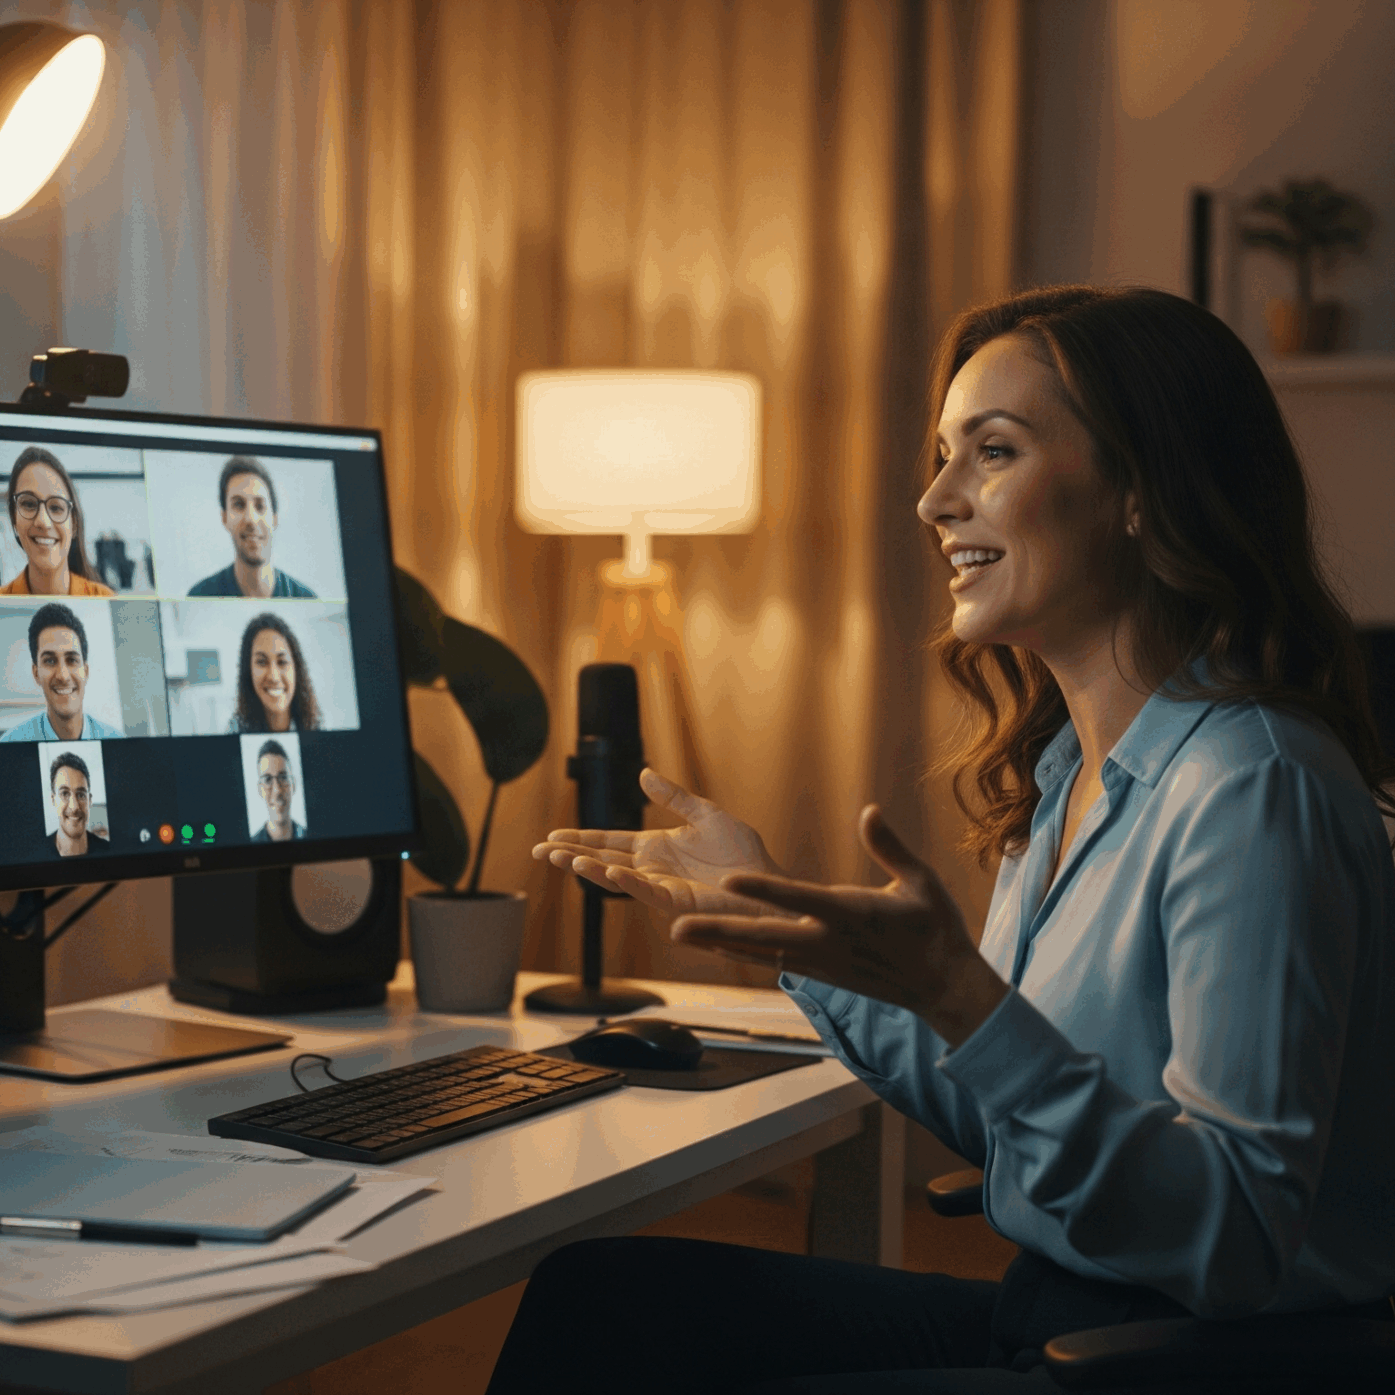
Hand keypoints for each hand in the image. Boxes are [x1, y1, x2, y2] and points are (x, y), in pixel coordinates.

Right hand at [533, 768, 793, 919]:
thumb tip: (643, 773)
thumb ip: (674, 797)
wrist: (766, 884)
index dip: (581, 837)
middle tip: (539, 850)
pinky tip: (605, 872)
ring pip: (615, 877)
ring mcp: (660, 886)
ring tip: (562, 859)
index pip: (609, 841)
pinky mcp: (675, 901)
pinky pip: (643, 890)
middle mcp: (652, 868)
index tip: (553, 834)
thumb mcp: (704, 814)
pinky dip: (623, 881)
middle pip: (601, 859)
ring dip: (588, 869)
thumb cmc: (742, 855)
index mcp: (656, 847)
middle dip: (570, 855)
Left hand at [670, 804, 1008, 1045]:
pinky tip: (716, 949)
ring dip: (718, 944)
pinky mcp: (821, 974)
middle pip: (763, 936)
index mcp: (851, 914)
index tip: (728, 881)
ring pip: (759, 952)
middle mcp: (828, 942)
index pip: (799, 899)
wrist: (944, 987)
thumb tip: (869, 810)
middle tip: (676, 927)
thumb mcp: (922, 881)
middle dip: (718, 932)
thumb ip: (889, 846)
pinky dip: (741, 955)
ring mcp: (822, 962)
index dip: (762, 890)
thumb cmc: (936, 928)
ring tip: (679, 934)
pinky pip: (772, 962)